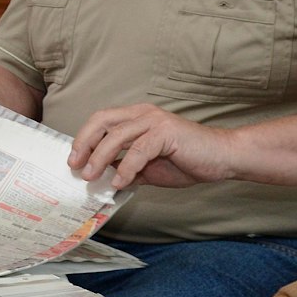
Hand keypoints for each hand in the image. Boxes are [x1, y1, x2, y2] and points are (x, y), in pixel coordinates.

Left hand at [68, 103, 236, 188]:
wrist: (222, 158)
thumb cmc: (188, 160)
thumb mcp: (149, 167)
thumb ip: (126, 168)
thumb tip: (103, 180)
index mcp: (136, 117)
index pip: (101, 121)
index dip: (83, 138)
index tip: (73, 160)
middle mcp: (143, 114)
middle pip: (102, 121)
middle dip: (84, 143)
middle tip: (75, 165)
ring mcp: (155, 121)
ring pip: (117, 135)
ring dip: (100, 157)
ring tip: (91, 176)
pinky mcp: (167, 132)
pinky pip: (139, 150)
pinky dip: (126, 168)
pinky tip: (120, 183)